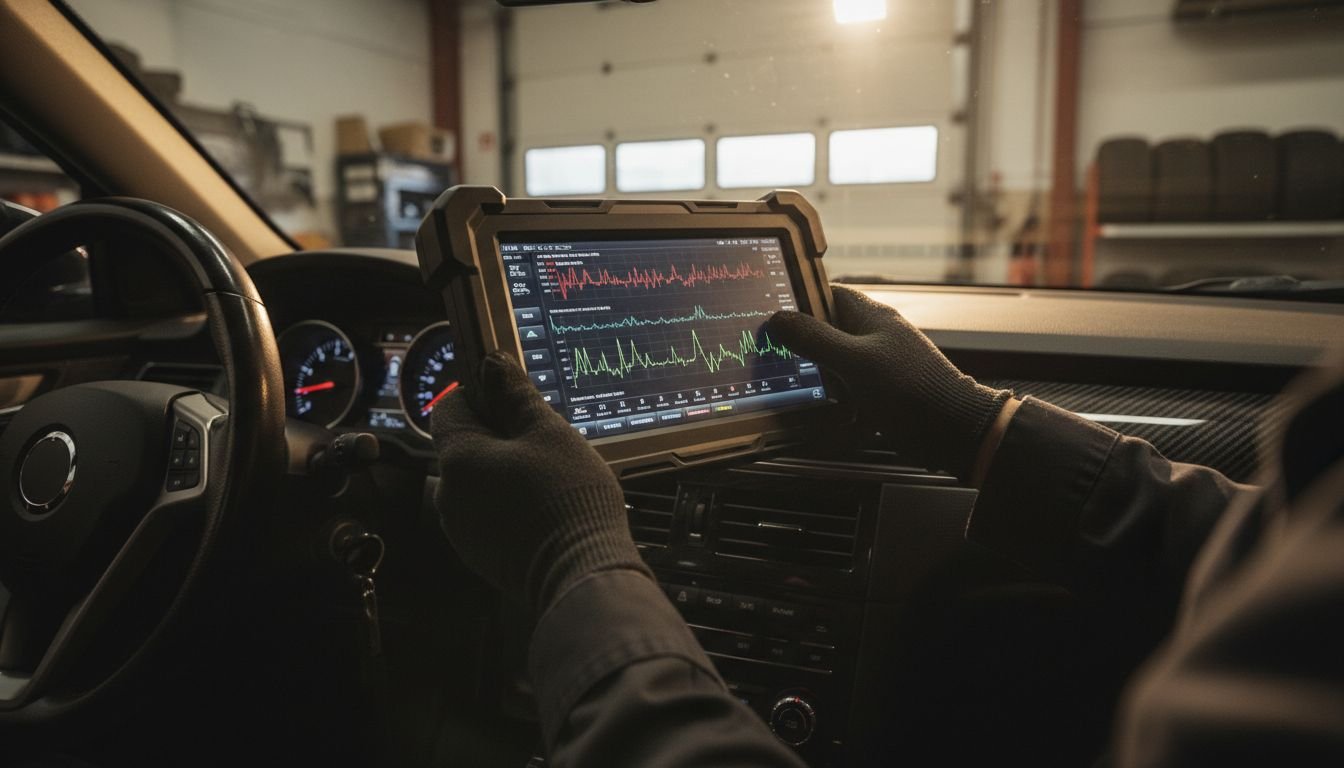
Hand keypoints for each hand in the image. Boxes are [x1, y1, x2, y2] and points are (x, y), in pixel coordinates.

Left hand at [431, 352, 649, 614]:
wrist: (582, 572)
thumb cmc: (567, 498)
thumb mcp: (548, 432)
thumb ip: (515, 396)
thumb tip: (493, 363)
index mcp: (457, 459)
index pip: (450, 407)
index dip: (481, 394)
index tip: (513, 397)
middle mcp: (449, 496)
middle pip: (466, 447)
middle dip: (501, 437)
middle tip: (544, 439)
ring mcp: (463, 531)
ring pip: (479, 482)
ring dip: (506, 472)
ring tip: (551, 476)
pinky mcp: (482, 556)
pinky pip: (490, 515)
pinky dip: (511, 504)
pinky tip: (546, 506)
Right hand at [769, 286, 1010, 478]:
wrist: (951, 429)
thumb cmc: (910, 387)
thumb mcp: (855, 360)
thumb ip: (815, 339)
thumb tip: (779, 318)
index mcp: (870, 316)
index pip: (827, 293)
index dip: (799, 298)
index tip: (770, 311)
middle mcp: (872, 336)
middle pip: (825, 330)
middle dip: (801, 343)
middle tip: (771, 353)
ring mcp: (876, 366)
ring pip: (832, 363)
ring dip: (814, 375)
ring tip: (788, 385)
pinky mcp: (878, 393)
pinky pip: (844, 392)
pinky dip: (830, 401)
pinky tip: (815, 413)